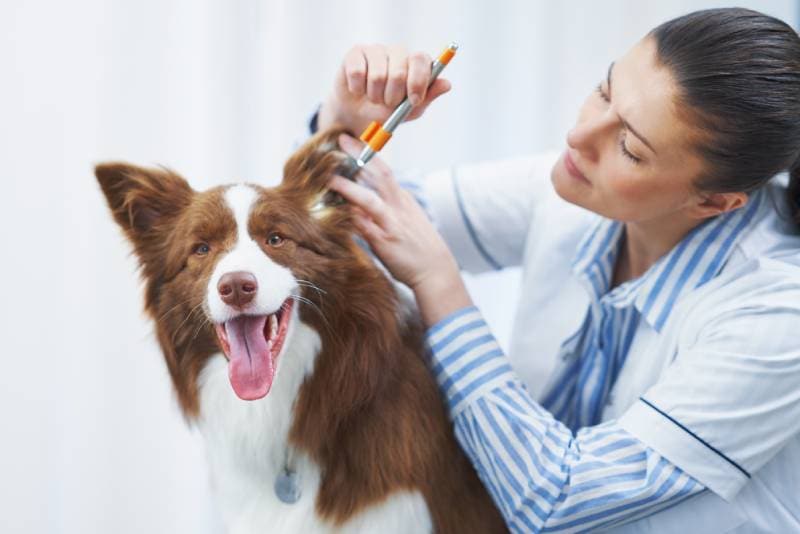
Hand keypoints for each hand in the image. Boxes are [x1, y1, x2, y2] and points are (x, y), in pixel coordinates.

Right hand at [318, 44, 451, 134]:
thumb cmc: (388, 110)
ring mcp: (376, 50)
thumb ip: (428, 97)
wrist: (358, 115)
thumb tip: (447, 84)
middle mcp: (397, 53)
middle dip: (393, 96)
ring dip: (374, 95)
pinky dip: (357, 89)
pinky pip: (357, 72)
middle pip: (399, 71)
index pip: (421, 59)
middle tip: (388, 103)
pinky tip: (358, 90)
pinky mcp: (355, 54)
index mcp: (415, 63)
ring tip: (373, 98)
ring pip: (377, 75)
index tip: (413, 100)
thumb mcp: (410, 110)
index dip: (418, 80)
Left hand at [327, 134, 471, 325]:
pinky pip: (364, 227)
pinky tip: (334, 210)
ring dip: (349, 188)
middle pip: (380, 174)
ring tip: (329, 178)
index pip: (384, 170)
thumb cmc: (418, 246)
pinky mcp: (385, 242)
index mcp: (402, 198)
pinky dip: (349, 217)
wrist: (435, 270)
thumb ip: (387, 207)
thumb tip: (363, 199)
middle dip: (360, 155)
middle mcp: (398, 206)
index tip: (351, 140)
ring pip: (369, 200)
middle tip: (341, 139)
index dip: (368, 153)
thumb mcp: (407, 219)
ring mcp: (392, 223)